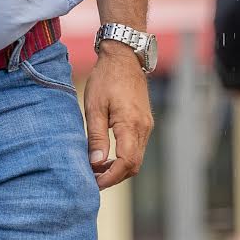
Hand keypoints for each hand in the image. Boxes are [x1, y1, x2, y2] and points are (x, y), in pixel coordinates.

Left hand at [83, 45, 152, 190]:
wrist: (124, 56)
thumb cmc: (106, 78)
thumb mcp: (95, 106)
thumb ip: (97, 137)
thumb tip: (96, 164)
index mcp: (131, 125)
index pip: (126, 163)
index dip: (110, 177)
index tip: (94, 183)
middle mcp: (144, 128)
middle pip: (133, 165)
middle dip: (114, 177)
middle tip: (93, 180)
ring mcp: (147, 125)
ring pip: (136, 158)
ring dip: (119, 168)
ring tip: (97, 170)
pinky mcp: (145, 122)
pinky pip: (137, 147)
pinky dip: (124, 157)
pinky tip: (108, 156)